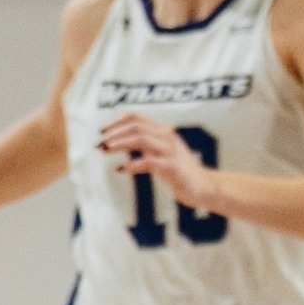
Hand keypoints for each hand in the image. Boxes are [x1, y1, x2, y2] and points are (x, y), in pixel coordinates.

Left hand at [99, 113, 218, 210]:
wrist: (204, 187)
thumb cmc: (179, 171)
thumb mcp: (160, 153)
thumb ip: (143, 144)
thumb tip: (114, 142)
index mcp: (163, 130)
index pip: (136, 116)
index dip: (116, 121)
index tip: (101, 131)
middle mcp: (168, 136)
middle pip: (136, 126)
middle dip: (114, 133)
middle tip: (99, 144)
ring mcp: (171, 151)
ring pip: (141, 139)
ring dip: (120, 144)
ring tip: (106, 151)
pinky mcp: (173, 167)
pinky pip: (149, 161)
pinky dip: (132, 164)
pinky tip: (121, 170)